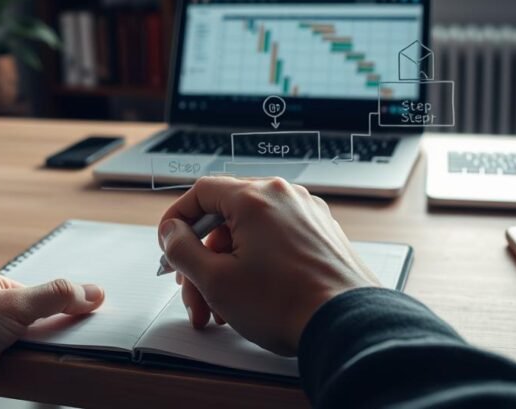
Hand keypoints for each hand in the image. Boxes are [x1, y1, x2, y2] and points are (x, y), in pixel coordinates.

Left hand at [0, 266, 103, 408]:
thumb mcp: (13, 305)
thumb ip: (55, 296)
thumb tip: (92, 291)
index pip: (32, 288)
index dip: (57, 301)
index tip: (82, 311)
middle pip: (27, 316)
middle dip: (43, 328)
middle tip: (67, 336)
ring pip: (17, 341)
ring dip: (30, 350)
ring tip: (44, 354)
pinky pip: (6, 362)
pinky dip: (18, 366)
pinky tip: (26, 367)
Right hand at [158, 176, 378, 355]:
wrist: (346, 324)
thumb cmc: (288, 304)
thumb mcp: (216, 280)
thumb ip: (182, 250)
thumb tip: (171, 233)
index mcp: (256, 198)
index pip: (201, 192)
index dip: (177, 219)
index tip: (169, 244)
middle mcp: (284, 196)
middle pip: (225, 217)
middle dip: (202, 259)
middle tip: (193, 290)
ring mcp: (306, 214)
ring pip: (250, 233)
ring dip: (227, 268)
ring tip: (221, 309)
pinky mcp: (321, 233)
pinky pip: (276, 240)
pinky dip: (256, 264)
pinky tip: (250, 299)